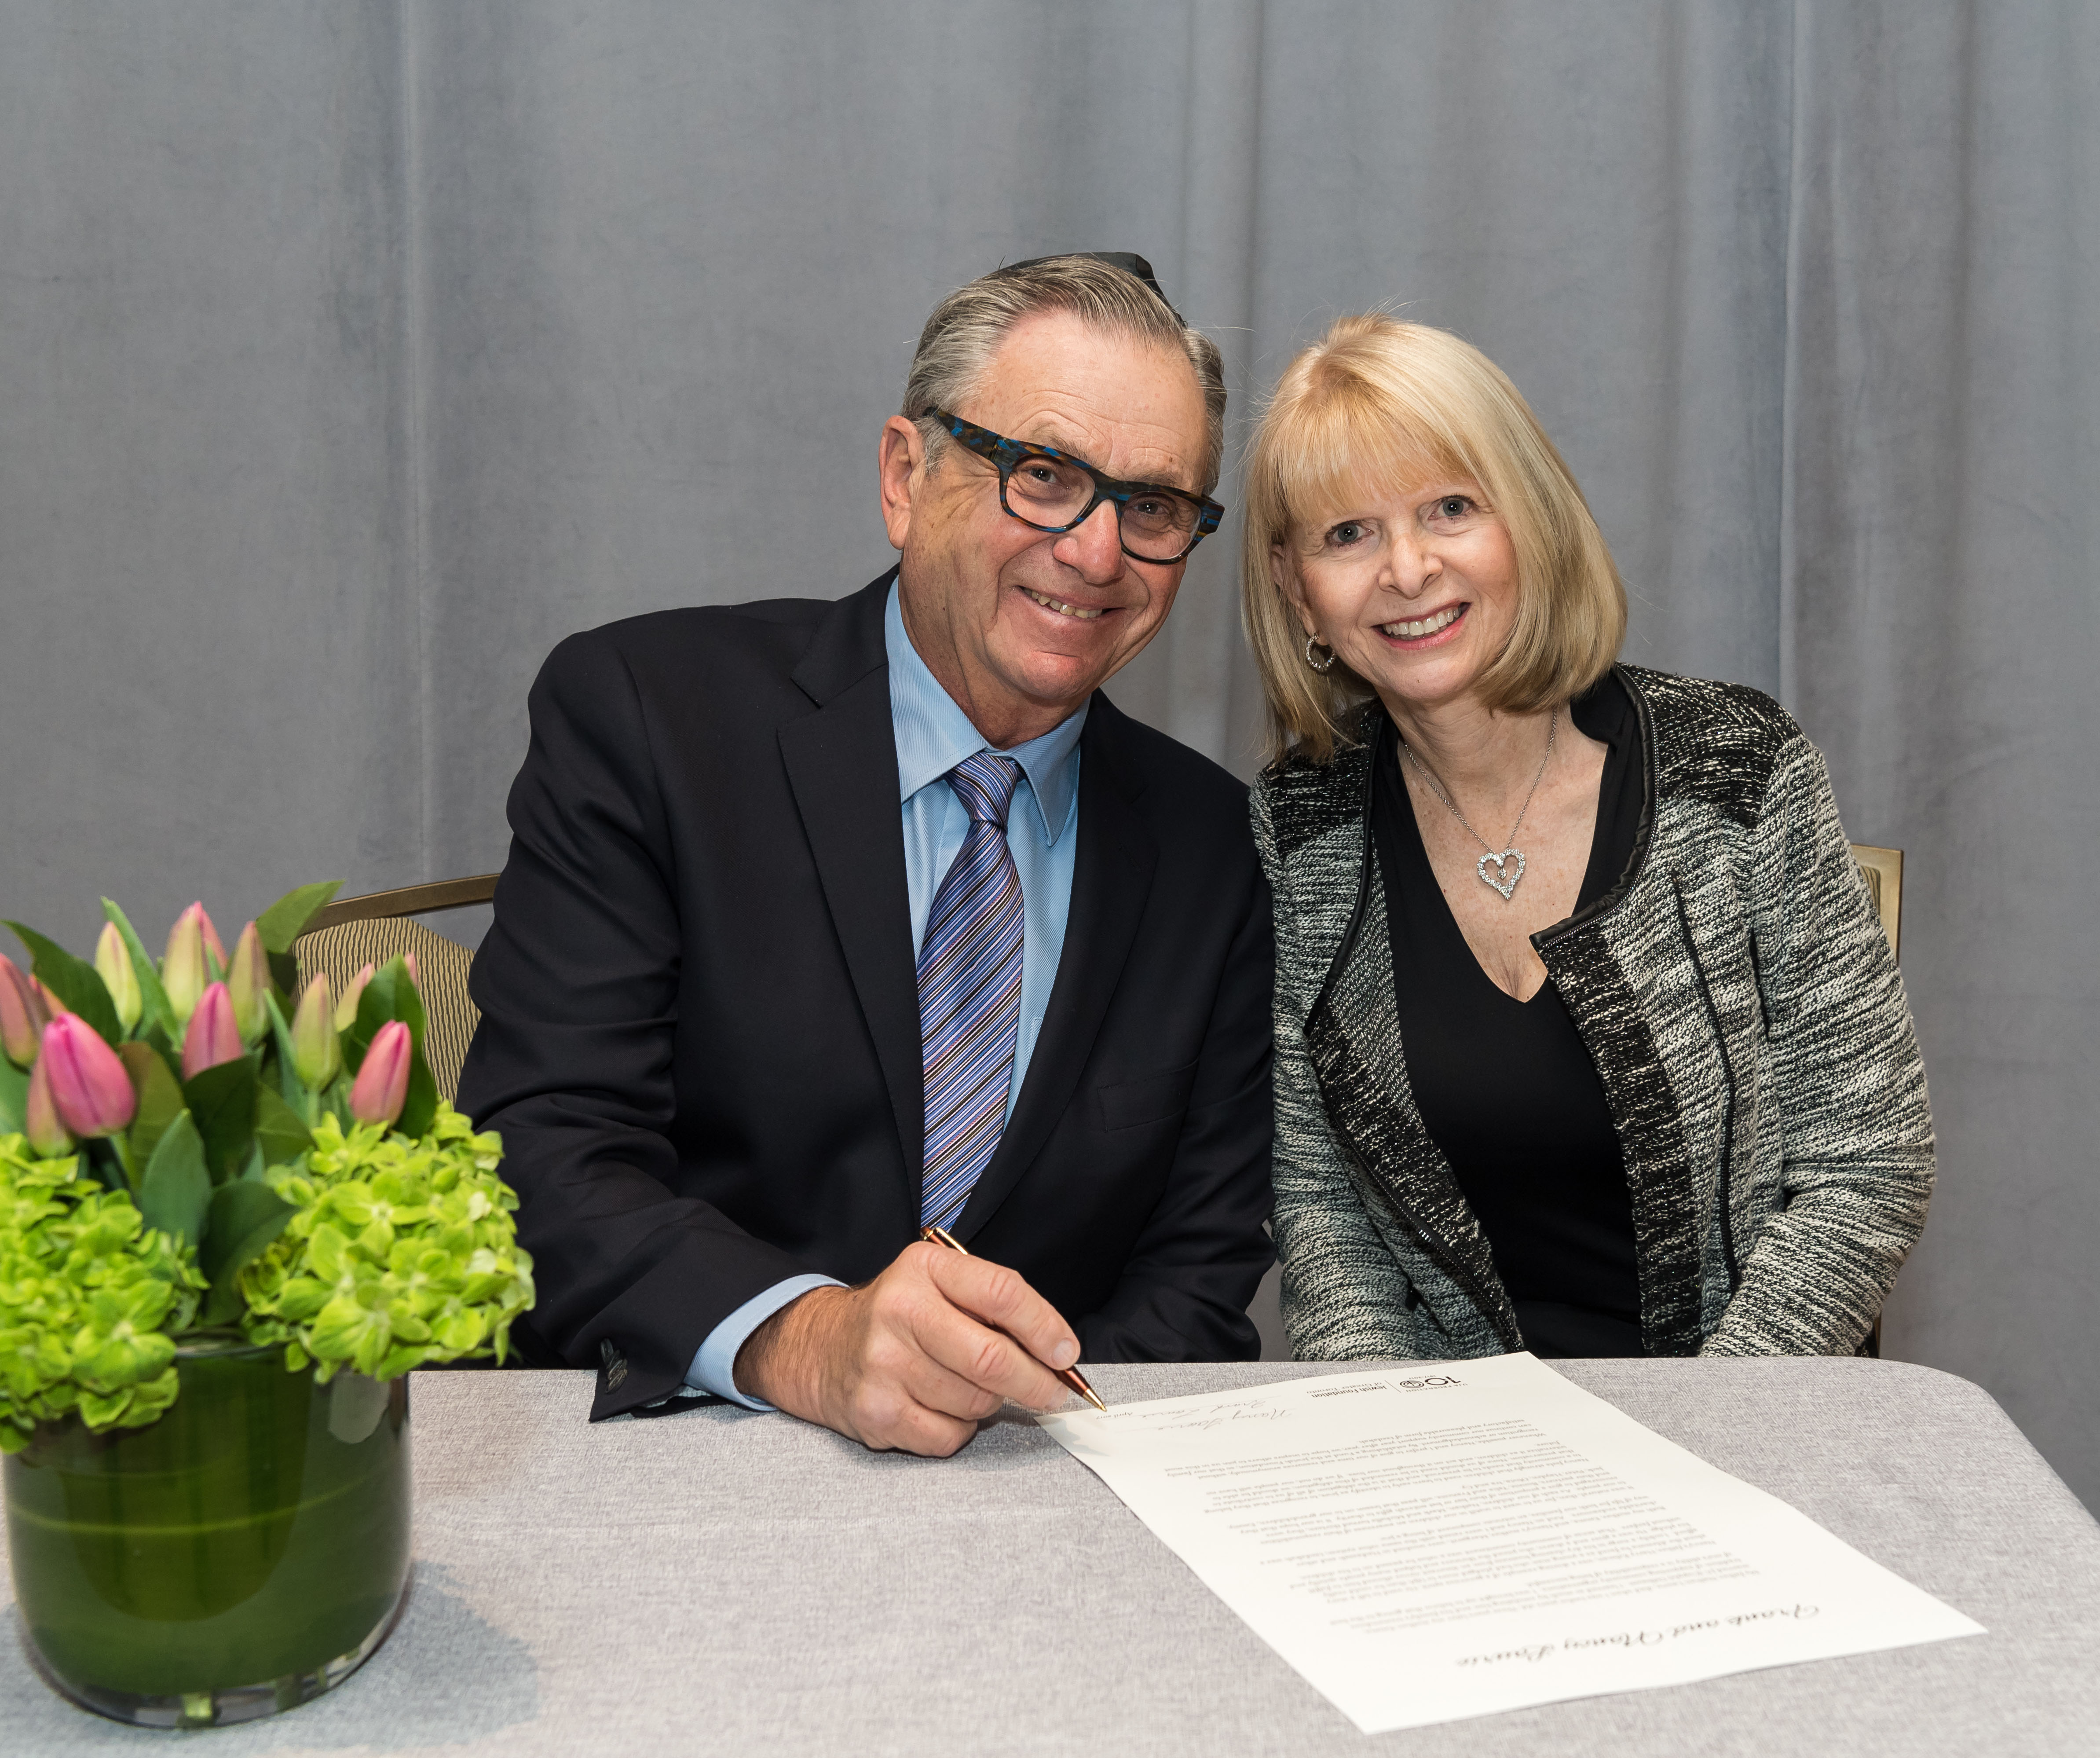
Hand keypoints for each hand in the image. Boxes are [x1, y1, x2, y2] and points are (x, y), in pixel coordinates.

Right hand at [733, 1241, 1081, 1455]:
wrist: (819, 1348)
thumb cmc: (898, 1318)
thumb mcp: (938, 1285)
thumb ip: (993, 1306)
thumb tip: (1058, 1355)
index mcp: (925, 1269)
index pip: (1002, 1292)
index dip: (1045, 1327)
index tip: (1066, 1353)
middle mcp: (900, 1311)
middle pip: (992, 1358)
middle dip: (1036, 1383)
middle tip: (1053, 1393)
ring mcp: (884, 1365)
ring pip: (975, 1402)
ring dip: (990, 1404)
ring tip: (970, 1388)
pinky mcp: (876, 1412)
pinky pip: (948, 1436)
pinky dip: (959, 1430)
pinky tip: (940, 1408)